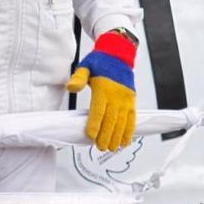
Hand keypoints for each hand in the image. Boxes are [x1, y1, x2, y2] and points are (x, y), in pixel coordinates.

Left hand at [66, 30, 136, 150]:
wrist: (119, 55)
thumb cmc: (101, 62)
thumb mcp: (86, 66)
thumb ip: (78, 78)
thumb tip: (71, 87)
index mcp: (103, 89)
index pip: (98, 110)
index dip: (95, 124)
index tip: (91, 136)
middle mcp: (116, 96)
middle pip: (111, 120)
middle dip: (106, 136)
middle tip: (100, 147)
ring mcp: (125, 100)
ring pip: (122, 122)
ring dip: (117, 137)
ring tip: (111, 148)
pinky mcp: (132, 102)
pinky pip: (132, 119)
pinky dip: (129, 132)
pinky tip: (124, 142)